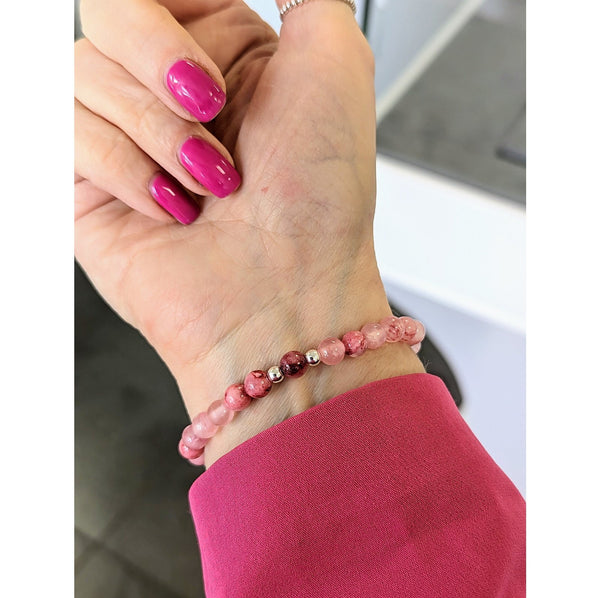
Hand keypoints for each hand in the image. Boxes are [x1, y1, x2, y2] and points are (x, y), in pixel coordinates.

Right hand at [75, 0, 423, 466]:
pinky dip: (126, 170)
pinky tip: (171, 208)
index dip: (169, 15)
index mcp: (223, 54)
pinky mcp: (88, 186)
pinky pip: (62, 132)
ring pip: (82, 73)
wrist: (288, 294)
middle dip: (164, 65)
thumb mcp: (334, 60)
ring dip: (157, 132)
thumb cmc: (319, 198)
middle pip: (110, 13)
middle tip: (212, 115)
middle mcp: (170, 94)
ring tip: (207, 184)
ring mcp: (126, 139)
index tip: (209, 70)